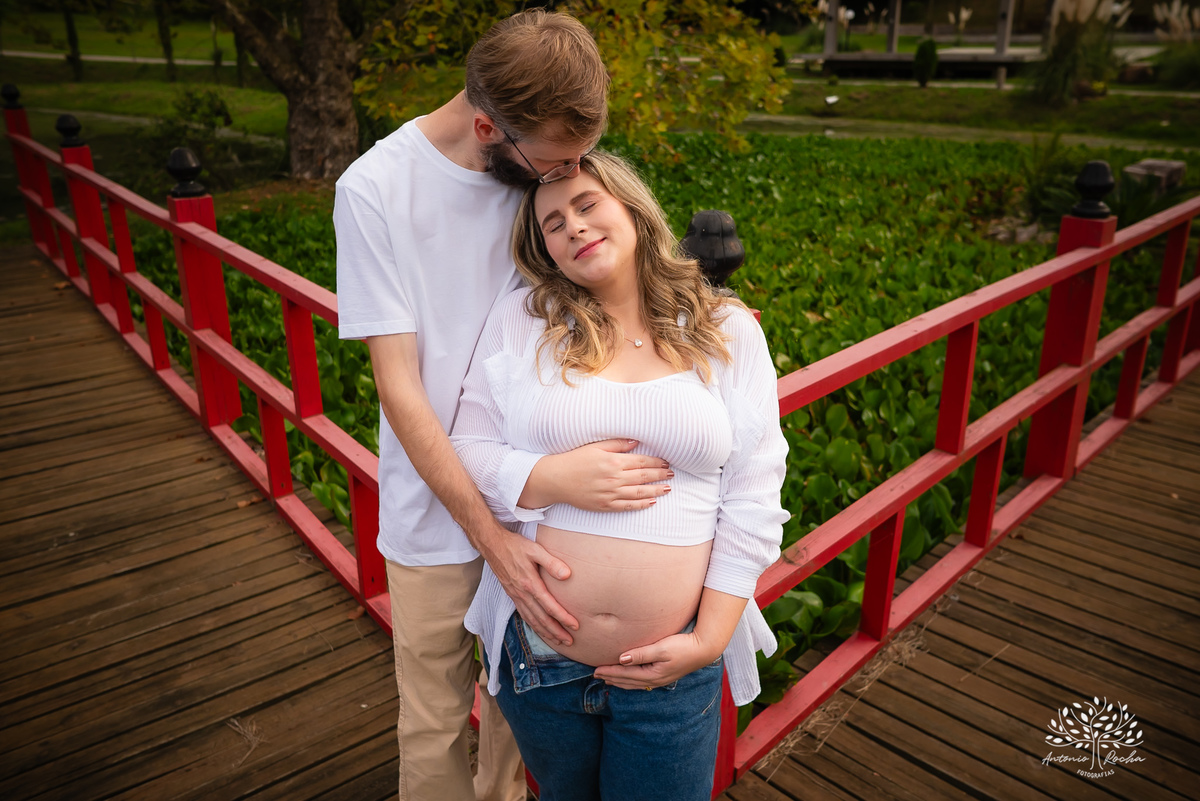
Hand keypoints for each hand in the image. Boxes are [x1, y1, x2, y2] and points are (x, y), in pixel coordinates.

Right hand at [476, 524, 578, 646]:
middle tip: (569, 641)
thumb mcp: (535, 549)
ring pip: (532, 620)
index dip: (563, 617)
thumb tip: (567, 575)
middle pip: (541, 618)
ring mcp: (515, 596)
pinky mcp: (512, 595)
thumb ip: (551, 563)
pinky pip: (523, 615)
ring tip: (557, 640)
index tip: (575, 626)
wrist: (492, 545)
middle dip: (556, 631)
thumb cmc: (515, 545)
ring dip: (545, 632)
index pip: (549, 606)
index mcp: (530, 583)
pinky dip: (533, 625)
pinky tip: (539, 629)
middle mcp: (522, 593)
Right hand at [522, 438, 672, 511]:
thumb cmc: (574, 459)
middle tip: (671, 474)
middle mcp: (614, 478)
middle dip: (660, 475)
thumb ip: (617, 444)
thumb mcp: (595, 446)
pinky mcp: (605, 505)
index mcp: (613, 461)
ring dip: (656, 490)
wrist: (556, 479)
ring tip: (667, 488)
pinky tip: (651, 502)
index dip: (656, 462)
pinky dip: (641, 504)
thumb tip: (636, 441)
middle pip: (644, 477)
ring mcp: (610, 493)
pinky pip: (628, 506)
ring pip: (639, 493)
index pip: (641, 461)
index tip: (666, 462)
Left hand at [592, 632, 719, 689]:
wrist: (704, 649)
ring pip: (634, 683)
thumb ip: (641, 654)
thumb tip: (622, 659)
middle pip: (628, 681)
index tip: (595, 670)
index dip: (610, 672)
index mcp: (652, 674)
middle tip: (596, 675)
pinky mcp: (664, 675)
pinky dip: (631, 681)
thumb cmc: (683, 646)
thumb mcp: (662, 648)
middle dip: (611, 678)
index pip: (625, 674)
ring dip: (620, 681)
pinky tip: (629, 678)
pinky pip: (642, 681)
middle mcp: (655, 680)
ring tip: (608, 679)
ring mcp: (660, 679)